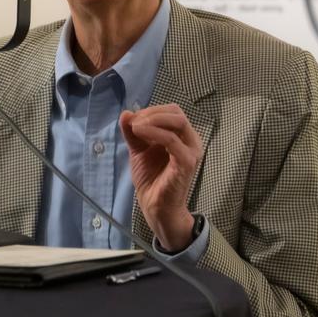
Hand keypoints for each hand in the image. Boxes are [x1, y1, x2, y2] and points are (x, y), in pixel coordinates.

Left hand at [119, 104, 201, 251]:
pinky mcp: (187, 163)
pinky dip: (155, 133)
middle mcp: (191, 141)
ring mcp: (191, 151)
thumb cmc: (151, 178)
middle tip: (134, 122)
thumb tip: (126, 112)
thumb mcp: (139, 150)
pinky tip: (139, 133)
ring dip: (153, 120)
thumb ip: (133, 132)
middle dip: (153, 113)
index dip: (152, 110)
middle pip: (177, 113)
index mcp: (182, 136)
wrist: (154, 206)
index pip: (172, 111)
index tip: (132, 119)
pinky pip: (172, 140)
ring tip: (135, 127)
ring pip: (178, 122)